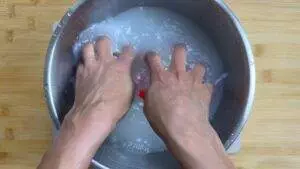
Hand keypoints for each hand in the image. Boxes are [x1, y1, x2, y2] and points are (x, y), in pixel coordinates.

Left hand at [37, 37, 133, 168]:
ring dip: (91, 48)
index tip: (129, 51)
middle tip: (107, 46)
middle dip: (106, 41)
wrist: (94, 113)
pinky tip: (86, 67)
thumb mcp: (130, 92)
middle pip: (103, 41)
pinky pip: (81, 62)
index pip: (128, 51)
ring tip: (93, 52)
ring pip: (87, 47)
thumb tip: (127, 74)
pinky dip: (84, 63)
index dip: (129, 49)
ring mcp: (90, 66)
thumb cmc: (116, 106)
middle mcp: (105, 62)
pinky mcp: (80, 73)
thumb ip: (128, 79)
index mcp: (121, 66)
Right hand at [144, 44, 212, 141]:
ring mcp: (194, 81)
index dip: (150, 55)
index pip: (153, 58)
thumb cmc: (162, 118)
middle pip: (180, 52)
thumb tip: (153, 90)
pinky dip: (205, 88)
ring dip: (196, 70)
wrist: (185, 128)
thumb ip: (151, 94)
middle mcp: (178, 74)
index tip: (150, 57)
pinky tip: (202, 94)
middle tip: (178, 54)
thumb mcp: (148, 106)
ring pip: (199, 66)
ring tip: (194, 77)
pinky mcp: (206, 90)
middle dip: (178, 50)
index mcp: (161, 77)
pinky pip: (208, 85)